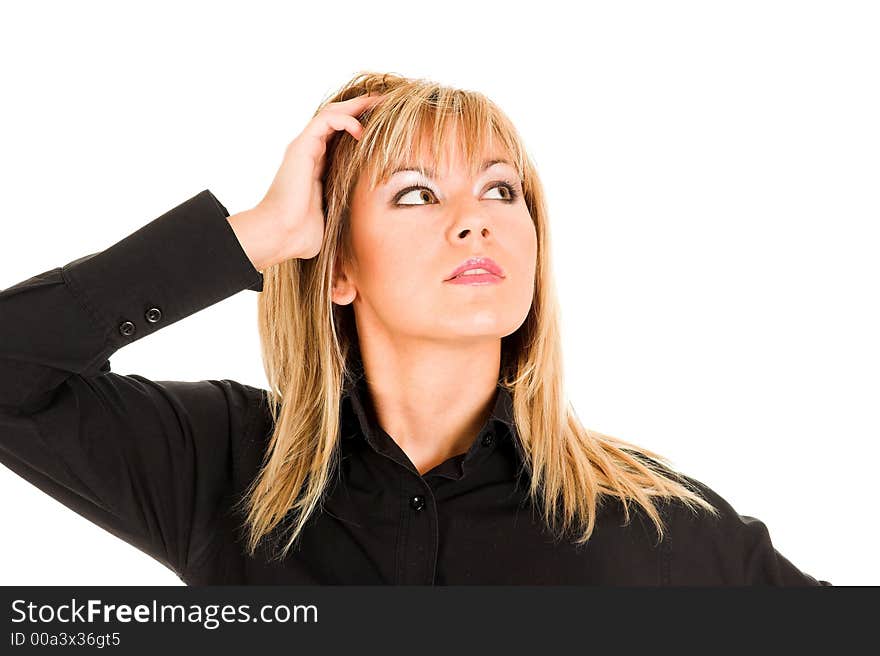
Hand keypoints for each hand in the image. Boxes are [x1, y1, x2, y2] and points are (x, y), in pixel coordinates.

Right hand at [251, 91, 386, 265]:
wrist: (281, 235)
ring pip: (331, 113)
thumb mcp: (334, 218)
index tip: (386, 125)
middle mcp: (309, 152)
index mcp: (317, 166)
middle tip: (386, 104)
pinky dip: (346, 120)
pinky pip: (326, 121)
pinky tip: (362, 130)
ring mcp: (304, 147)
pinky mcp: (302, 147)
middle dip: (362, 108)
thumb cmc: (302, 234)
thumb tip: (369, 226)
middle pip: (337, 119)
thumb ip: (347, 212)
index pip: (340, 136)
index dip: (361, 126)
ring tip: (379, 104)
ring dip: (357, 106)